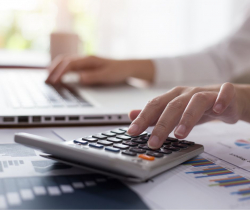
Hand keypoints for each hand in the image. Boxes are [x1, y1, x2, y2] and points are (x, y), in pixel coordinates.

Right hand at [46, 55, 154, 84]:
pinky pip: (71, 65)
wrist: (128, 67)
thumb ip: (93, 76)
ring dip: (56, 68)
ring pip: (66, 61)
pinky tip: (61, 75)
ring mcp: (86, 61)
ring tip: (49, 76)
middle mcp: (86, 58)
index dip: (60, 72)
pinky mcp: (87, 65)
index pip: (69, 64)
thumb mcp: (107, 75)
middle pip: (64, 60)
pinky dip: (63, 69)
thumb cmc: (119, 71)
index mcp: (89, 60)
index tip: (53, 81)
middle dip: (54, 69)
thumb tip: (79, 78)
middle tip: (46, 80)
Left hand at [127, 83, 248, 148]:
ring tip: (180, 135)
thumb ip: (153, 115)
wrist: (226, 99)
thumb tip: (131, 115)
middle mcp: (187, 93)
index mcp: (173, 96)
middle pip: (172, 106)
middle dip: (161, 124)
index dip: (142, 118)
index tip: (132, 132)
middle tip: (154, 142)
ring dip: (187, 117)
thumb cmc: (196, 107)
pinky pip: (224, 94)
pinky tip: (217, 112)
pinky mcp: (226, 94)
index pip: (155, 105)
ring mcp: (207, 93)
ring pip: (196, 101)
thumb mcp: (173, 111)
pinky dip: (221, 101)